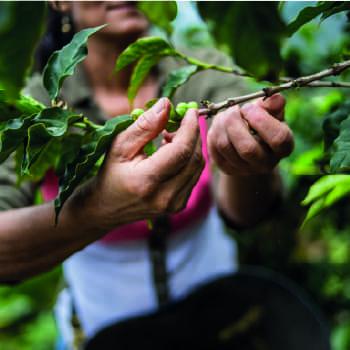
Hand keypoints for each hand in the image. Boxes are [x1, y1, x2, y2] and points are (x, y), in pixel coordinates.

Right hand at [83, 98, 203, 229]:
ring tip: (172, 137)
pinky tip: (173, 153)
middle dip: (193, 134)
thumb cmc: (109, 173)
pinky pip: (193, 176)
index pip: (181, 150)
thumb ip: (144, 125)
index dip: (190, 127)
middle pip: (194, 159)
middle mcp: (164, 197)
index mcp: (146, 181)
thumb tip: (166, 104)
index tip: (191, 111)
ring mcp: (173, 205)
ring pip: (197, 168)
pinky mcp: (179, 206)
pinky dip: (189, 159)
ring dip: (191, 146)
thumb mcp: (120, 145)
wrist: (105, 208)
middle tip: (181, 120)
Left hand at [207, 94, 293, 175]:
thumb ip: (273, 106)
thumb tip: (276, 98)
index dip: (261, 119)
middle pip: (247, 148)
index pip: (277, 138)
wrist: (251, 145)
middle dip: (235, 123)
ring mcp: (244, 169)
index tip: (249, 107)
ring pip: (225, 146)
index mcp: (284, 148)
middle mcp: (265, 163)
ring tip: (226, 114)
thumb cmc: (264, 124)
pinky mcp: (227, 168)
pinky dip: (214, 131)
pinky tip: (221, 125)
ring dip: (222, 124)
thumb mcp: (272, 114)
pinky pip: (214, 147)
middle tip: (233, 109)